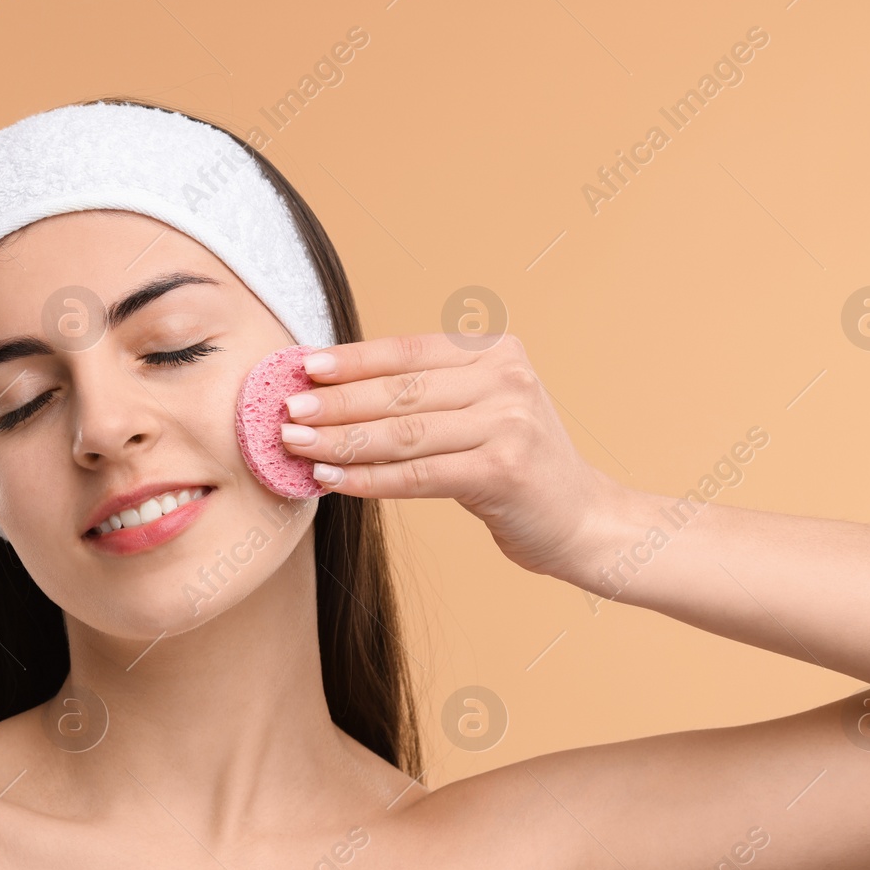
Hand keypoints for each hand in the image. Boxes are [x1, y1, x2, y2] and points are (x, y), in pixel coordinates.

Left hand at [279, 333, 618, 577]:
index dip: (352, 360)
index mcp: (497, 350)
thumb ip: (426, 395)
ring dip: (342, 442)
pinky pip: (418, 475)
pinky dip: (370, 479)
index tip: (302, 367)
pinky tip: (333, 481)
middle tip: (286, 411)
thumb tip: (331, 391)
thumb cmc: (514, 466)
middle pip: (401, 391)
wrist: (583, 519)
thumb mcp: (481, 411)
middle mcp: (507, 379)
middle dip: (336, 402)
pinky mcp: (504, 470)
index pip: (408, 350)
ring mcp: (509, 423)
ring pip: (404, 433)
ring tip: (296, 446)